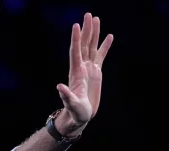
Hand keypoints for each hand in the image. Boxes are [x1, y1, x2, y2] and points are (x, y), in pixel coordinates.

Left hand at [56, 12, 113, 127]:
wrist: (79, 117)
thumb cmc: (75, 112)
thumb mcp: (71, 104)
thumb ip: (66, 96)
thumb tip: (59, 87)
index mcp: (76, 73)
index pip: (75, 52)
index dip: (76, 39)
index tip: (76, 25)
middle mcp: (81, 68)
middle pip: (84, 45)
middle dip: (86, 30)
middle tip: (88, 15)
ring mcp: (89, 69)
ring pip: (92, 47)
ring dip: (94, 34)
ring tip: (95, 18)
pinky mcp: (96, 73)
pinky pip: (101, 56)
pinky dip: (105, 46)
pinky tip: (109, 36)